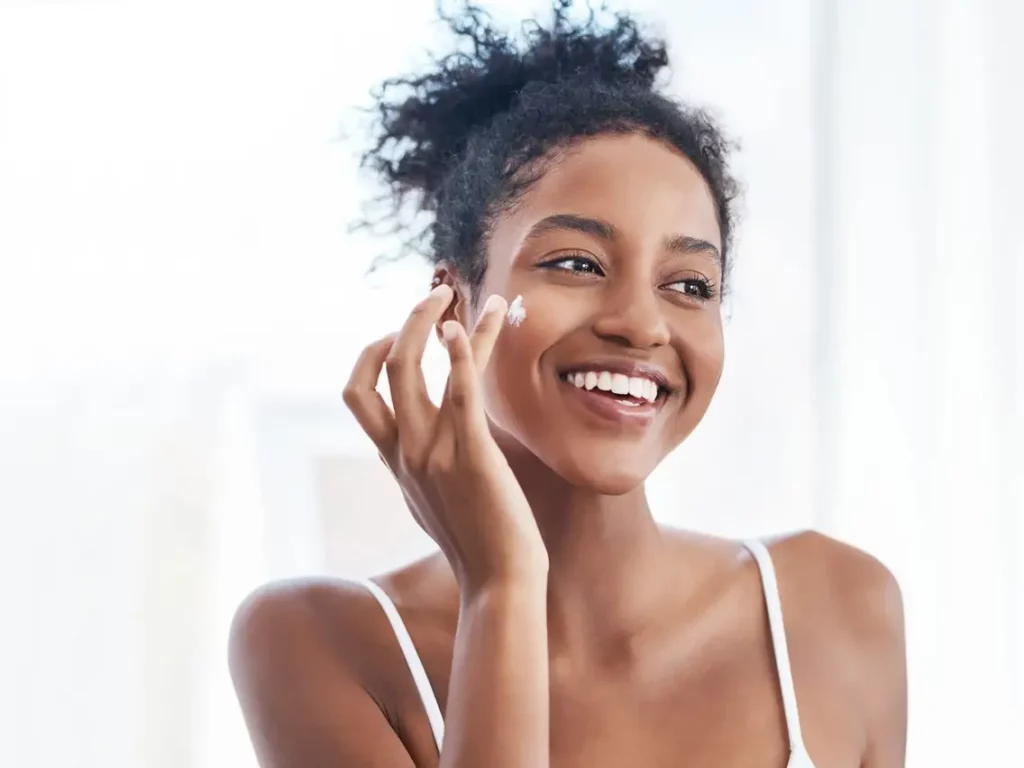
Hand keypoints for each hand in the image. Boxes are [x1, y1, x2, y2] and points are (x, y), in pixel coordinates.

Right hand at [343, 285, 547, 592]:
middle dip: (405, 324)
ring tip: (454, 293)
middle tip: (435, 296)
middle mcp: (405, 450)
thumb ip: (421, 472)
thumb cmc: (477, 544)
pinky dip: (463, 351)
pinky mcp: (470, 452)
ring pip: (412, 369)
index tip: (399, 334)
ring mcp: (433, 451)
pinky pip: (460, 389)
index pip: (359, 396)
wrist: (500, 582)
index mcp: (395, 460)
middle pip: (382, 370)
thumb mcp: (434, 503)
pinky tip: (471, 325)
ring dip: (431, 321)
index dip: (369, 356)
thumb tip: (422, 455)